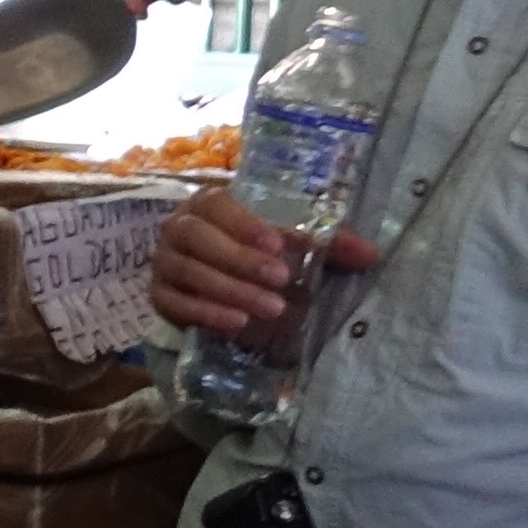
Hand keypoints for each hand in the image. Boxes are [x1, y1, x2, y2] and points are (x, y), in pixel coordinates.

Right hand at [149, 187, 377, 343]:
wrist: (226, 288)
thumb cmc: (262, 256)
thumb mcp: (296, 246)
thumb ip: (329, 245)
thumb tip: (369, 254)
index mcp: (208, 204)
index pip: (216, 204)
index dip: (244, 223)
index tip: (279, 246)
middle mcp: (178, 228)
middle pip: (195, 237)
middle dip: (239, 259)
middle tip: (280, 280)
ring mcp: (163, 262)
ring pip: (186, 270)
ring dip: (229, 290)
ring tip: (270, 308)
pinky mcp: (158, 296)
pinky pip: (173, 303)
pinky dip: (205, 313)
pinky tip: (237, 323)